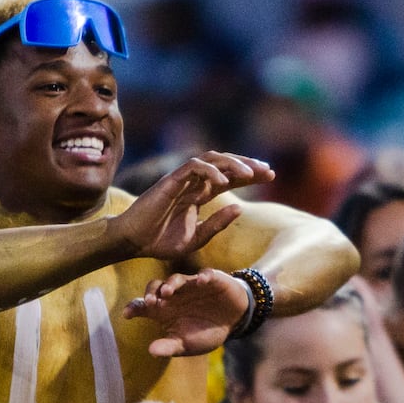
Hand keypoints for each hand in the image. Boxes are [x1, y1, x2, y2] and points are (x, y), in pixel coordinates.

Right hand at [116, 152, 272, 260]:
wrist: (133, 243)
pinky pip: (192, 167)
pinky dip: (210, 171)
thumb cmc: (160, 241)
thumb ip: (218, 224)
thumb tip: (241, 208)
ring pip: (211, 159)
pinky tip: (224, 182)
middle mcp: (193, 183)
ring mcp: (181, 179)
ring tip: (251, 173)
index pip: (229, 177)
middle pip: (225, 164)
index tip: (270, 176)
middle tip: (268, 171)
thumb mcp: (197, 238)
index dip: (250, 174)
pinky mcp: (170, 180)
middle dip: (248, 165)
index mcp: (200, 194)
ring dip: (232, 163)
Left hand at [122, 268, 250, 357]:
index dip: (134, 307)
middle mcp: (176, 295)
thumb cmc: (206, 332)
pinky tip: (202, 281)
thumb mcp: (187, 344)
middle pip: (156, 287)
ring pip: (177, 278)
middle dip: (151, 292)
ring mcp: (192, 285)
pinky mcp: (211, 280)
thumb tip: (151, 351)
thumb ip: (170, 347)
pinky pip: (205, 274)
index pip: (145, 306)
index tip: (127, 314)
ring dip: (171, 283)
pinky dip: (203, 276)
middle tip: (151, 302)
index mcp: (165, 310)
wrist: (234, 321)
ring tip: (168, 292)